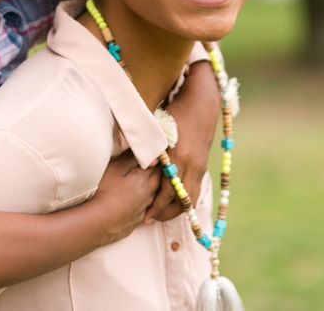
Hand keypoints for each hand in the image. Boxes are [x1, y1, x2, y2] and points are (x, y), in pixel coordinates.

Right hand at [89, 151, 161, 244]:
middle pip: (160, 180)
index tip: (160, 153)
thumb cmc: (106, 191)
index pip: (157, 165)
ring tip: (155, 182)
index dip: (158, 158)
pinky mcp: (137, 220)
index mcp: (143, 179)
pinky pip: (149, 210)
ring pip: (156, 195)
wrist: (100, 221)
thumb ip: (131, 158)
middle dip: (161, 172)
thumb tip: (148, 153)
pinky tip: (147, 204)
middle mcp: (148, 193)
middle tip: (161, 165)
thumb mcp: (116, 168)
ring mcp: (143, 208)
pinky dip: (151, 204)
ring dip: (158, 188)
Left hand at [145, 59, 217, 222]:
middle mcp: (191, 165)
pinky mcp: (203, 166)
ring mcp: (200, 166)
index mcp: (178, 156)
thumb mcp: (156, 124)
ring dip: (178, 210)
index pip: (168, 192)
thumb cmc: (175, 112)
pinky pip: (196, 190)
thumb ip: (141, 138)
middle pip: (182, 200)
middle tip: (150, 220)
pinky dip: (186, 200)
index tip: (145, 218)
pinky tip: (174, 203)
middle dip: (166, 214)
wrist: (202, 104)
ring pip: (192, 198)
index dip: (156, 207)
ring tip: (161, 215)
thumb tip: (120, 144)